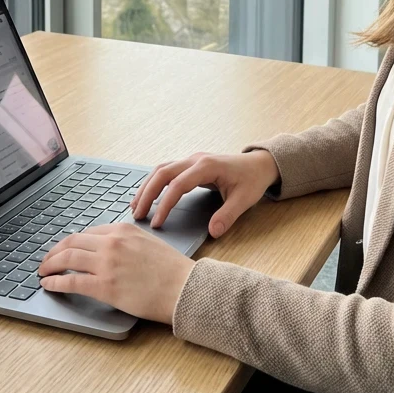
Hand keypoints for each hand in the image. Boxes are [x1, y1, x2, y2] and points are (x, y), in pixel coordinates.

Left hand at [37, 223, 195, 323]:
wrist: (183, 287)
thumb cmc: (171, 269)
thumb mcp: (147, 242)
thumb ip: (126, 241)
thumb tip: (107, 248)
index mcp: (122, 230)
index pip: (87, 233)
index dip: (70, 243)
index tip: (64, 250)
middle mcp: (111, 243)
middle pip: (71, 242)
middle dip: (54, 251)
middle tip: (46, 260)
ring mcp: (106, 264)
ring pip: (67, 258)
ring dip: (50, 265)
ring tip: (43, 271)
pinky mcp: (104, 286)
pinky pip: (71, 281)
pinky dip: (55, 282)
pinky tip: (48, 284)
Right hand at [130, 149, 279, 236]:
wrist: (258, 164)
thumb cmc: (251, 180)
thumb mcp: (244, 200)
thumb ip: (227, 216)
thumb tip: (213, 232)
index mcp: (207, 166)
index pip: (178, 185)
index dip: (165, 204)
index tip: (157, 223)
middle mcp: (195, 160)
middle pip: (162, 173)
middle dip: (147, 194)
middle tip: (137, 215)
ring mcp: (191, 160)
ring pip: (161, 169)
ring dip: (147, 187)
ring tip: (135, 206)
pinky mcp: (190, 165)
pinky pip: (166, 171)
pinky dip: (154, 183)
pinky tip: (146, 196)